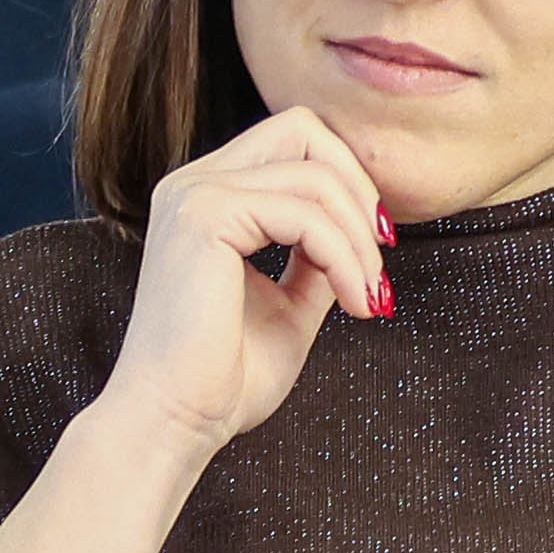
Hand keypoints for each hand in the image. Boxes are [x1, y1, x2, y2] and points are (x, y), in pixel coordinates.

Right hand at [101, 106, 392, 463]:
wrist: (174, 423)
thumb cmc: (223, 380)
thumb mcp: (290, 306)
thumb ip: (318, 260)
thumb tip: (363, 233)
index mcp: (208, 197)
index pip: (295, 142)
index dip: (347, 183)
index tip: (375, 251)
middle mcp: (194, 183)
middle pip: (304, 129)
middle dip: (358, 190)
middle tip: (378, 264)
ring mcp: (194, 193)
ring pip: (315, 174)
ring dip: (359, 240)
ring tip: (369, 298)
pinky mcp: (204, 214)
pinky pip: (306, 213)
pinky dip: (344, 255)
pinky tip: (355, 303)